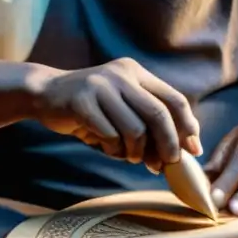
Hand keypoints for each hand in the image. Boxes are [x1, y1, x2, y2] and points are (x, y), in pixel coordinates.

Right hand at [31, 57, 201, 169]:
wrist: (45, 94)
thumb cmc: (91, 107)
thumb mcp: (122, 105)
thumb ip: (148, 121)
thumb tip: (182, 151)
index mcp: (136, 73)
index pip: (174, 99)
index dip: (187, 126)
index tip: (193, 149)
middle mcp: (122, 74)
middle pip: (158, 114)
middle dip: (167, 144)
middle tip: (165, 164)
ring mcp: (100, 85)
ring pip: (135, 128)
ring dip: (135, 151)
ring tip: (127, 155)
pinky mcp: (81, 100)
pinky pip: (109, 135)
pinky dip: (112, 148)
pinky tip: (106, 146)